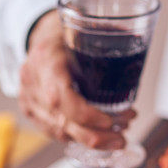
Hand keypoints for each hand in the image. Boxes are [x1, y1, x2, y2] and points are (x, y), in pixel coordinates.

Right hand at [19, 10, 134, 147]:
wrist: (39, 37)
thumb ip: (106, 37)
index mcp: (45, 59)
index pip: (60, 97)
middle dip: (97, 135)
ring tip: (117, 136)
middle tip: (122, 136)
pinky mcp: (30, 111)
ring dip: (92, 139)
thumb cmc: (64, 33)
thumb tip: (139, 40)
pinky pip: (55, 133)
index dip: (87, 115)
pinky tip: (97, 135)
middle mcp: (32, 82)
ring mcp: (28, 99)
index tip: (110, 121)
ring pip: (60, 132)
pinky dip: (78, 137)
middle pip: (62, 121)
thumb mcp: (83, 28)